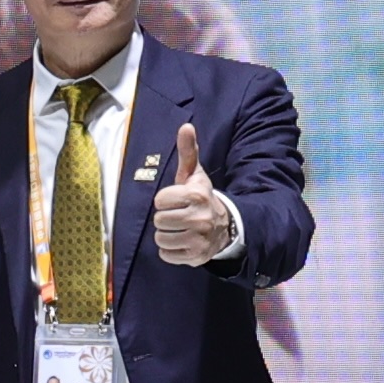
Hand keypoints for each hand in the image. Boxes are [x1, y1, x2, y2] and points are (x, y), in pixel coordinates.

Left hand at [149, 120, 236, 267]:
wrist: (225, 227)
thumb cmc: (201, 197)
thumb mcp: (194, 175)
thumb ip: (188, 151)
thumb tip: (186, 126)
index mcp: (196, 195)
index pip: (159, 200)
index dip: (164, 200)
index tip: (176, 200)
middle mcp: (199, 218)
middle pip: (159, 221)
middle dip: (165, 218)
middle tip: (178, 216)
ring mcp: (199, 239)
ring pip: (160, 239)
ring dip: (166, 235)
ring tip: (179, 229)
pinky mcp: (196, 257)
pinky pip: (166, 255)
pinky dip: (170, 251)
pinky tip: (182, 241)